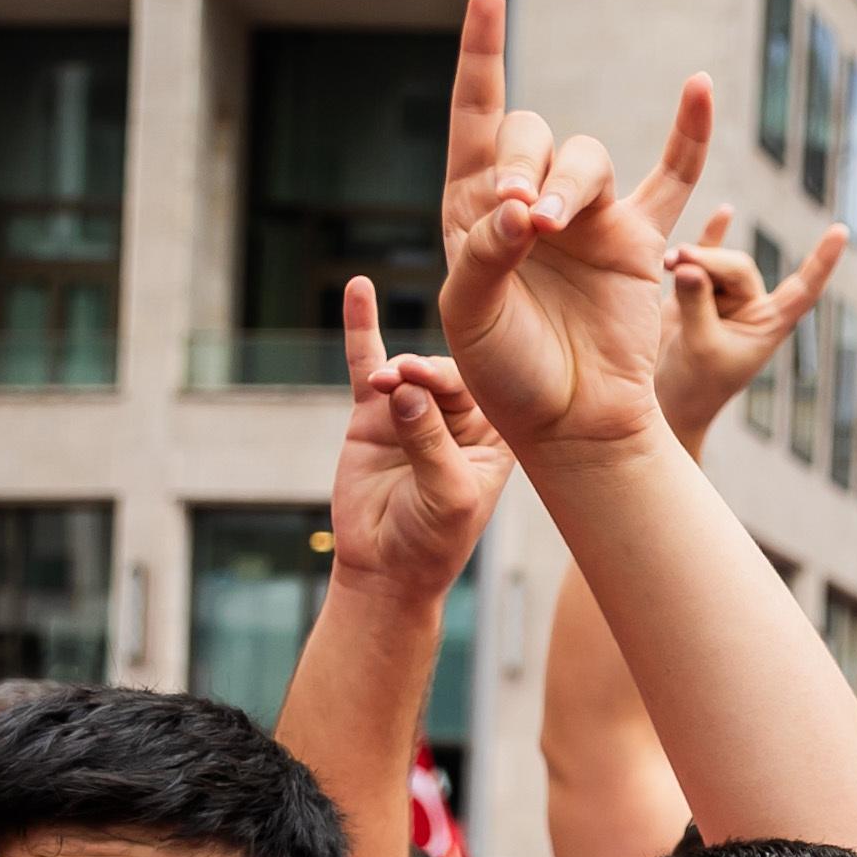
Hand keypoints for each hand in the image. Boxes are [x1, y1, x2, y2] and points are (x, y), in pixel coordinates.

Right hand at [326, 279, 511, 610]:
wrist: (387, 568)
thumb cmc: (433, 540)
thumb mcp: (446, 495)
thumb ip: (429, 444)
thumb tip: (402, 392)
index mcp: (498, 433)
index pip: (481, 390)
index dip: (451, 378)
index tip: (421, 378)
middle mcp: (462, 415)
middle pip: (444, 373)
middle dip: (420, 373)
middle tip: (398, 381)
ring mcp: (416, 410)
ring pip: (407, 370)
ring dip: (392, 372)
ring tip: (381, 386)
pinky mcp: (374, 415)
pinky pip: (367, 364)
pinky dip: (361, 327)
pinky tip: (358, 287)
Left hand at [432, 0, 716, 460]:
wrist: (571, 422)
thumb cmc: (507, 374)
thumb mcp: (470, 311)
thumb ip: (487, 250)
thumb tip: (527, 208)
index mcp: (473, 208)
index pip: (476, 111)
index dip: (484, 50)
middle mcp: (530, 201)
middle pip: (529, 133)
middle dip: (522, 164)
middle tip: (521, 222)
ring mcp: (589, 217)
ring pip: (586, 156)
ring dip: (569, 181)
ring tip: (552, 230)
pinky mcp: (640, 239)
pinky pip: (671, 176)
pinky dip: (688, 133)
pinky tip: (701, 88)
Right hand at [654, 202, 846, 453]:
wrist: (666, 402)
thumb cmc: (694, 386)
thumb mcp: (700, 346)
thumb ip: (697, 304)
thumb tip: (692, 264)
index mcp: (769, 325)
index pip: (803, 289)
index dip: (822, 261)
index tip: (842, 231)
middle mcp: (752, 308)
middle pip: (739, 267)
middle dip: (711, 261)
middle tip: (679, 262)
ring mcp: (724, 299)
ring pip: (716, 262)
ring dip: (694, 258)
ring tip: (668, 262)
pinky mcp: (695, 292)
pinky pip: (709, 255)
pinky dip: (714, 235)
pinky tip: (725, 211)